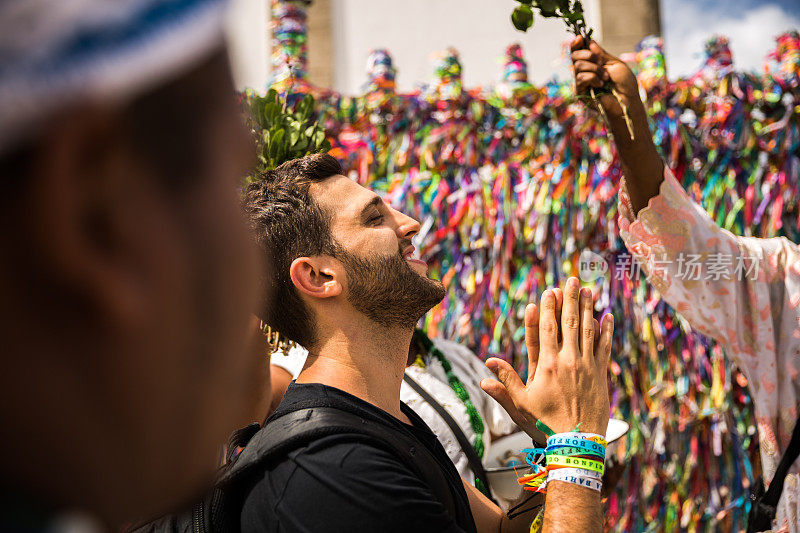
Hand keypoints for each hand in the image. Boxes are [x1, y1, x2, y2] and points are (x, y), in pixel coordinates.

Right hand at [480, 277, 612, 435]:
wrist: (576, 443)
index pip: (546, 329)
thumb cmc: (545, 425)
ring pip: (587, 330)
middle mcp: (567, 361)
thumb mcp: (520, 404)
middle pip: (568, 323)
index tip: (547, 291)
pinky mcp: (600, 375)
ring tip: (587, 290)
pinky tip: (607, 316)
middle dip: (568, 299)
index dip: (547, 308)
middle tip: (570, 280)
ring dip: (587, 308)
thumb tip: (486, 367)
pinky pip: (604, 347)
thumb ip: (504, 383)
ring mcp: (586, 367)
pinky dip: (606, 331)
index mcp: (546, 366)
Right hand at [569, 36, 639, 124]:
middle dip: (587, 55)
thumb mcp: (614, 63)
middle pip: (574, 56)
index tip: (579, 37)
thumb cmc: (625, 84)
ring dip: (594, 69)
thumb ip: (600, 54)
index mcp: (593, 64)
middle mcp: (585, 72)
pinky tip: (601, 85)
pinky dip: (593, 78)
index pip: (579, 52)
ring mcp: (581, 82)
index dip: (576, 44)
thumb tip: (589, 42)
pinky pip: (580, 78)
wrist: (627, 101)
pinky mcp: (580, 92)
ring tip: (606, 77)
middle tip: (599, 61)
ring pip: (577, 66)